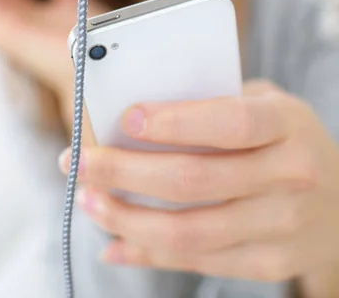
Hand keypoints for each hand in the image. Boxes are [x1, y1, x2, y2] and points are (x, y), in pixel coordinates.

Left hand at [60, 81, 338, 283]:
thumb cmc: (285, 139)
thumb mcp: (264, 105)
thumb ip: (211, 104)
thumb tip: (134, 118)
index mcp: (286, 124)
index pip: (228, 123)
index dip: (174, 122)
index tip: (124, 118)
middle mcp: (289, 177)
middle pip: (193, 180)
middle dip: (124, 172)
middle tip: (78, 163)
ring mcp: (281, 227)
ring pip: (187, 230)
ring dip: (125, 217)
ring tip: (88, 200)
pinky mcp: (268, 263)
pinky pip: (196, 262)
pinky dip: (147, 253)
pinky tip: (115, 239)